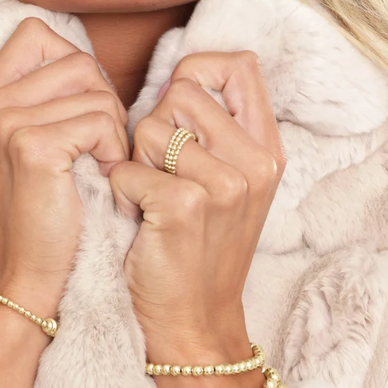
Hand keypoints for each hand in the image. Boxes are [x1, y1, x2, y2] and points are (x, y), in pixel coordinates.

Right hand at [0, 17, 129, 311]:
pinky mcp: (31, 146)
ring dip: (111, 131)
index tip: (75, 112)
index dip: (72, 65)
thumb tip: (88, 58)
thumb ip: (46, 93)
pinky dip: (112, 152)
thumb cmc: (44, 210)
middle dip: (101, 102)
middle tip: (92, 150)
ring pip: (96, 91)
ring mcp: (5, 122)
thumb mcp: (30, 140)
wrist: (26, 278)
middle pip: (76, 61)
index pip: (37, 32)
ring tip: (94, 167)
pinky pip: (101, 121)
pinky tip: (99, 179)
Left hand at [109, 50, 284, 362]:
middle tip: (164, 173)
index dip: (198, 69)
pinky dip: (121, 193)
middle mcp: (254, 161)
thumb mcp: (229, 180)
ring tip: (154, 199)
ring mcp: (224, 184)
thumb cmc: (198, 244)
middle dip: (158, 125)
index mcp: (267, 148)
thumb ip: (216, 127)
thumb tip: (177, 75)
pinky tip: (141, 221)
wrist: (193, 322)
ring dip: (138, 161)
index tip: (178, 102)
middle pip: (182, 90)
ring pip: (150, 128)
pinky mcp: (186, 206)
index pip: (239, 65)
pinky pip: (127, 168)